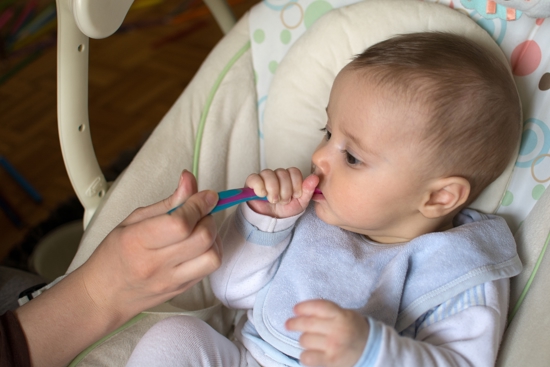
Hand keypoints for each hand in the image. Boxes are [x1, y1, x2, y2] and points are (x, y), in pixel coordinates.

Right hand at [80, 170, 221, 320]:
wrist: (104, 296)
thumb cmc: (114, 255)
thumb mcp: (133, 221)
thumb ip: (168, 202)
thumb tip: (189, 180)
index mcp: (137, 241)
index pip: (180, 223)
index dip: (198, 205)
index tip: (206, 196)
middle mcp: (156, 264)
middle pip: (202, 238)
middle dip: (208, 218)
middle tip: (199, 212)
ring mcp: (171, 280)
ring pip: (212, 257)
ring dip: (213, 238)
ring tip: (198, 231)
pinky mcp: (183, 290)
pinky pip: (210, 268)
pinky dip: (210, 252)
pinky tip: (197, 246)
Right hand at [246, 168, 318, 217]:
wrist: (273, 221)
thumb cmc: (286, 210)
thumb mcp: (301, 202)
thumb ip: (308, 190)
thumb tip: (315, 177)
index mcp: (289, 178)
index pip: (294, 171)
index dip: (296, 183)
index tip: (296, 195)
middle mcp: (276, 175)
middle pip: (282, 173)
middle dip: (285, 190)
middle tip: (283, 201)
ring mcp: (264, 178)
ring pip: (269, 174)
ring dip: (273, 190)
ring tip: (273, 200)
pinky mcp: (252, 183)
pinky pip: (254, 178)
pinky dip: (260, 187)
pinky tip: (262, 195)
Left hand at [286, 300, 369, 366]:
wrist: (372, 349)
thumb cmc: (354, 329)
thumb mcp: (345, 314)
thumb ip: (327, 312)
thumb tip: (301, 312)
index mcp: (341, 315)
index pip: (318, 307)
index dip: (304, 307)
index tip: (295, 309)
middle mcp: (337, 330)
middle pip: (307, 324)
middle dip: (294, 323)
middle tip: (289, 324)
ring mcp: (333, 347)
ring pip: (305, 340)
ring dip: (304, 340)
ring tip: (309, 340)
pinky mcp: (331, 362)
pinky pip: (307, 358)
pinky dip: (305, 355)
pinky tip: (309, 354)